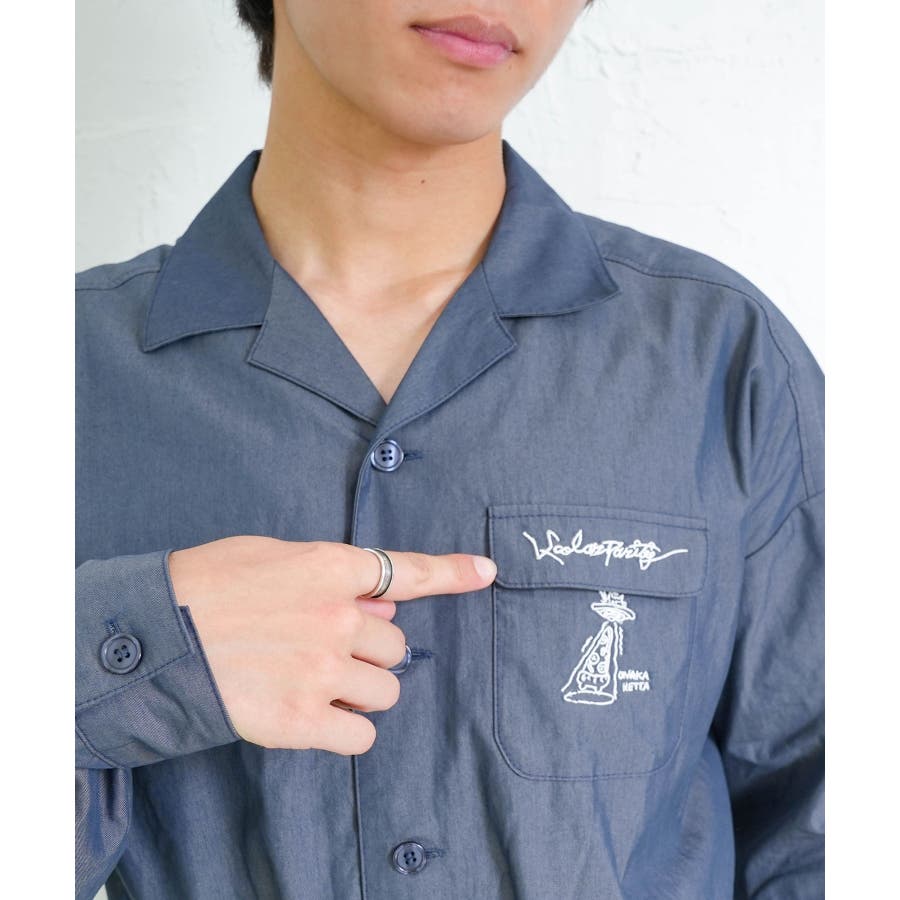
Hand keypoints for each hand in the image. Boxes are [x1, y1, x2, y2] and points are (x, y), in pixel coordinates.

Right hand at [167, 536, 495, 754]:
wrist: (153, 634)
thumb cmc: (206, 586)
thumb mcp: (272, 555)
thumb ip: (331, 573)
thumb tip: (375, 599)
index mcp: (331, 569)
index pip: (408, 571)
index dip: (453, 572)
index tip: (485, 571)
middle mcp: (337, 617)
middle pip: (396, 645)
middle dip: (370, 650)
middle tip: (323, 648)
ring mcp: (323, 670)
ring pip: (386, 690)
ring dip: (361, 690)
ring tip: (315, 682)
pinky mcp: (303, 719)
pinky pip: (362, 734)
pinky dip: (347, 729)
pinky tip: (315, 715)